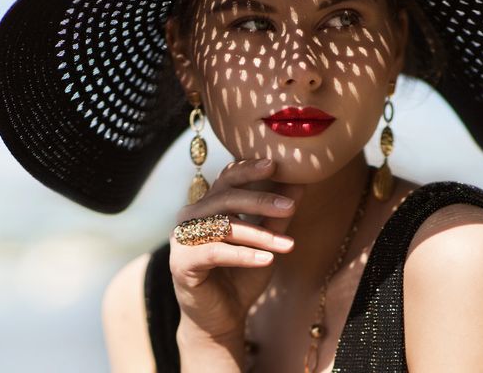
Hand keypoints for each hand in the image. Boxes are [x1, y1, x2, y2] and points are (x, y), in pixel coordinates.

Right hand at [169, 158, 303, 341]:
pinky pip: (214, 252)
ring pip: (223, 226)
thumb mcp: (265, 242)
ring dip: (260, 235)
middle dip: (261, 200)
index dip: (248, 169)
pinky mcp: (181, 262)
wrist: (221, 318)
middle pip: (225, 197)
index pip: (227, 177)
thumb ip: (277, 216)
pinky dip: (243, 255)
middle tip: (290, 207)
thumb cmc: (241, 275)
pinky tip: (268, 260)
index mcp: (209, 205)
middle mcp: (191, 216)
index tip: (275, 164)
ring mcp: (182, 238)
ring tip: (289, 245)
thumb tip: (301, 182)